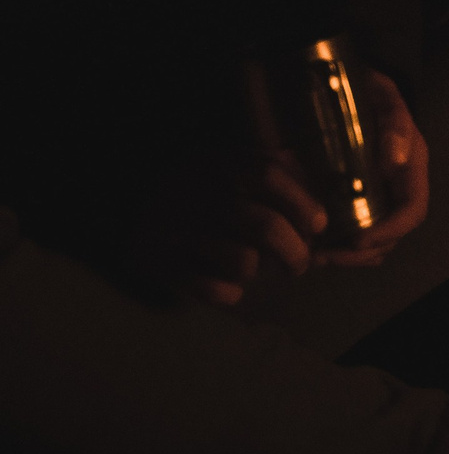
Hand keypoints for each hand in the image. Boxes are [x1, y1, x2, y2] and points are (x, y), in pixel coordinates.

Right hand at [144, 148, 330, 306]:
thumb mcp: (233, 160)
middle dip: (296, 252)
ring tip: (256, 268)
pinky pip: (212, 290)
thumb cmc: (198, 183)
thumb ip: (277, 169)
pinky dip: (230, 293)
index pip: (273, 177)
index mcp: (225, 166)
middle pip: (268, 227)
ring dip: (259, 270)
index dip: (304, 203)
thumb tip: (317, 202)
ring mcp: (184, 233)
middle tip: (299, 265)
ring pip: (245, 261)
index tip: (319, 226)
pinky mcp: (164, 265)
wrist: (124, 197)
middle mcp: (206, 198)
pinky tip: (232, 288)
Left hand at [312, 72, 428, 270]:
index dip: (390, 231)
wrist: (348, 87)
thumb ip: (394, 123)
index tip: (359, 240)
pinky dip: (336, 247)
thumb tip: (396, 159)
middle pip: (393, 237)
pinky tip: (312, 245)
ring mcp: (377, 198)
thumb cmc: (368, 93)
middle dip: (362, 254)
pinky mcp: (355, 202)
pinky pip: (352, 235)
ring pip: (374, 243)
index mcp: (411, 169)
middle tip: (326, 257)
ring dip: (347, 256)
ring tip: (315, 256)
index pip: (412, 211)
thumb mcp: (383, 97)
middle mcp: (397, 189)